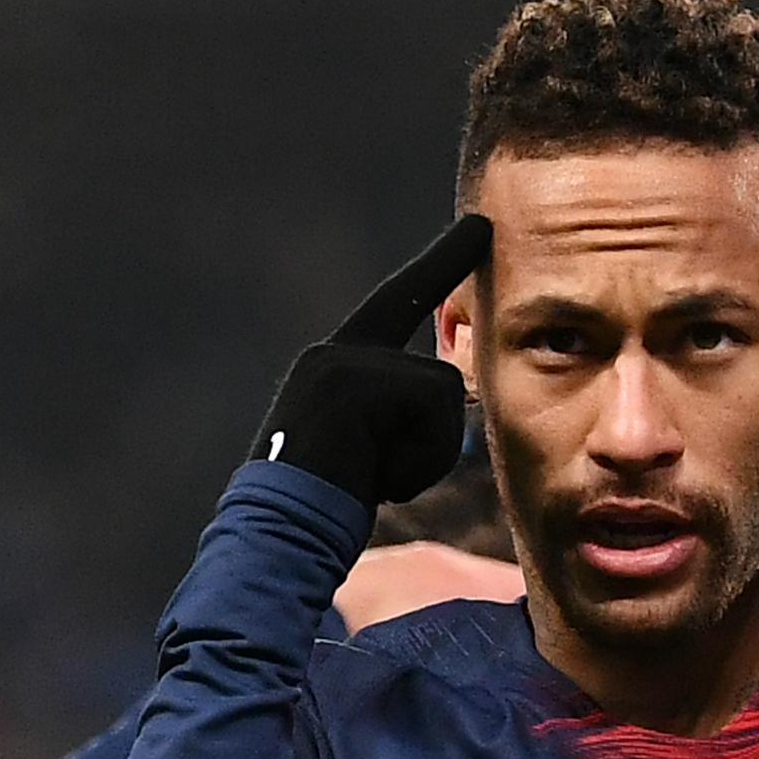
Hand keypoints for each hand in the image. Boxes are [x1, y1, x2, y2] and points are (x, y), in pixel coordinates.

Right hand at [252, 215, 490, 504]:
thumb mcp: (363, 454)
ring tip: (374, 479)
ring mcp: (347, 363)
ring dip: (426, 455)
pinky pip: (435, 415)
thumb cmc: (321, 509)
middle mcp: (337, 353)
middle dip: (444, 342)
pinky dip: (420, 461)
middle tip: (476, 243)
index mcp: (335, 367)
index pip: (399, 304)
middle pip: (439, 374)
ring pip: (444, 397)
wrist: (279, 529)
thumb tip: (449, 392)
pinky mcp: (360, 380)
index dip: (439, 266)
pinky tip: (374, 480)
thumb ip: (397, 418)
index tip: (479, 228)